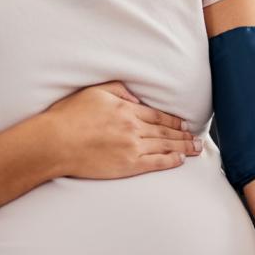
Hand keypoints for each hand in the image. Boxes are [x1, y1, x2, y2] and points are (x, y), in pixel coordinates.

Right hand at [44, 82, 202, 178]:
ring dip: (184, 147)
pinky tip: (181, 160)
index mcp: (127, 109)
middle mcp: (134, 128)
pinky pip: (156, 163)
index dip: (174, 121)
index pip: (158, 116)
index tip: (185, 124)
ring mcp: (133, 147)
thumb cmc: (69, 116)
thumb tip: (137, 98)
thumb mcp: (94, 92)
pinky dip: (171, 161)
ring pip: (165, 146)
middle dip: (185, 135)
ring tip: (197, 149)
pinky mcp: (129, 165)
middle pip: (166, 132)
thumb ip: (119, 90)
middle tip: (198, 138)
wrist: (55, 142)